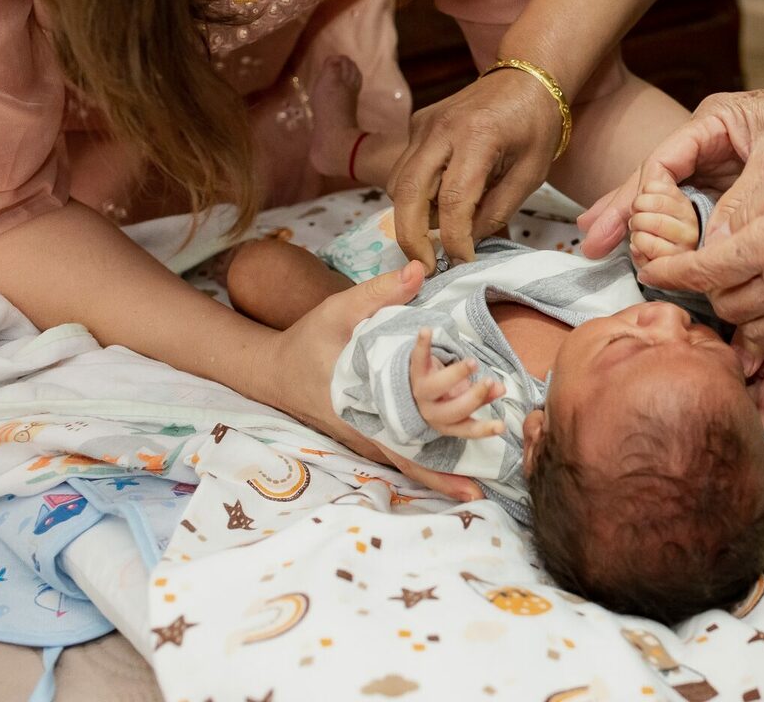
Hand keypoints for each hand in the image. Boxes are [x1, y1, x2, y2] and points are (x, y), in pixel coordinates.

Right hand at [258, 261, 481, 500]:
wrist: (274, 371)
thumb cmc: (308, 340)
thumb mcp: (339, 311)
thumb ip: (380, 292)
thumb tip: (420, 269)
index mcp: (363, 403)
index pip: (409, 429)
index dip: (441, 442)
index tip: (474, 443)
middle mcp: (366, 430)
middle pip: (413, 456)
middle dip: (448, 464)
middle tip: (488, 462)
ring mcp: (366, 438)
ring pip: (407, 464)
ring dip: (440, 474)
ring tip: (476, 493)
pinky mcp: (369, 437)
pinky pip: (402, 458)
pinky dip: (426, 470)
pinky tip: (454, 485)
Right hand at [388, 72, 561, 268]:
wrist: (526, 77)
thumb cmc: (536, 126)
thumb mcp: (532, 174)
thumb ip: (499, 210)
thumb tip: (468, 240)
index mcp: (478, 138)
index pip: (453, 201)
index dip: (454, 239)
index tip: (462, 261)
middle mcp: (441, 128)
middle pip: (407, 193)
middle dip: (411, 237)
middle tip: (425, 266)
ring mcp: (424, 124)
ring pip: (397, 183)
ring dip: (411, 216)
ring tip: (439, 233)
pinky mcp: (417, 124)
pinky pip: (404, 167)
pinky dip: (415, 193)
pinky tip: (440, 199)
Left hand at [409, 328, 506, 437]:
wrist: (415, 385)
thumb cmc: (446, 394)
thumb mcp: (465, 398)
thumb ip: (484, 395)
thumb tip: (502, 389)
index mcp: (447, 422)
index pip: (467, 429)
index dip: (484, 429)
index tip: (502, 426)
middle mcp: (431, 412)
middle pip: (452, 410)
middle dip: (473, 396)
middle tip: (490, 381)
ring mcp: (421, 392)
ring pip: (435, 387)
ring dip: (456, 373)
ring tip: (473, 362)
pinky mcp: (415, 372)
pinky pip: (418, 358)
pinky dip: (422, 344)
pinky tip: (427, 331)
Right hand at [577, 29, 763, 258]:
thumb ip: (745, 204)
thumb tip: (711, 249)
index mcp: (714, 122)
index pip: (661, 162)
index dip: (640, 199)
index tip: (632, 233)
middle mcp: (711, 141)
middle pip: (654, 179)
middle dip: (620, 210)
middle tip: (588, 242)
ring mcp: (724, 163)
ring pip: (672, 196)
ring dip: (640, 223)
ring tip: (600, 246)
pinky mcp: (741, 184)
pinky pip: (700, 210)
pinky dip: (678, 232)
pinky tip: (658, 252)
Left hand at [639, 135, 763, 342]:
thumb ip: (749, 211)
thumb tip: (718, 239)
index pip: (703, 272)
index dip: (671, 273)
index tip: (654, 270)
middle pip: (725, 305)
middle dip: (706, 289)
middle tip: (701, 268)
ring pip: (755, 326)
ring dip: (738, 308)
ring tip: (734, 285)